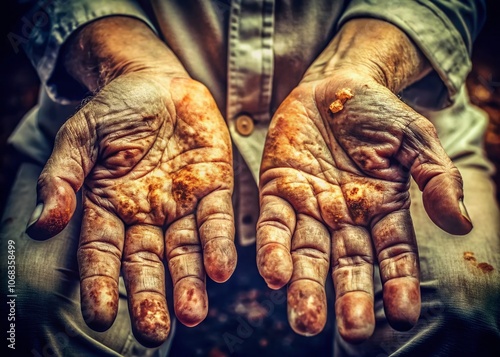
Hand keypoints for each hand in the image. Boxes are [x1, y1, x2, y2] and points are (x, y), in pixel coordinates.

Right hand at [26, 71, 236, 345]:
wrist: (157, 83)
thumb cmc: (114, 111)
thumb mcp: (80, 138)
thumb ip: (63, 178)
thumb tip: (42, 223)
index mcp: (108, 207)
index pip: (102, 254)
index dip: (101, 284)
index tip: (100, 316)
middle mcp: (146, 215)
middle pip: (147, 263)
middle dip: (150, 296)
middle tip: (154, 332)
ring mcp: (182, 204)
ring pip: (185, 251)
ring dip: (189, 283)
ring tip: (192, 314)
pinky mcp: (214, 188)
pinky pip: (216, 220)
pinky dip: (218, 244)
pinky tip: (220, 270)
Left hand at [256, 72, 471, 341]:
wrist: (334, 85)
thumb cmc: (379, 113)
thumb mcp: (416, 140)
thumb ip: (436, 178)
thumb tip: (460, 223)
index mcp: (382, 209)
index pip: (394, 255)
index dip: (398, 285)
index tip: (401, 316)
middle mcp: (346, 216)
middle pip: (349, 264)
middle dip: (350, 297)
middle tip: (352, 332)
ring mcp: (310, 206)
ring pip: (308, 254)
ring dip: (306, 287)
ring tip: (304, 320)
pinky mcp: (278, 191)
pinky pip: (274, 224)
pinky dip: (272, 249)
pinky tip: (273, 275)